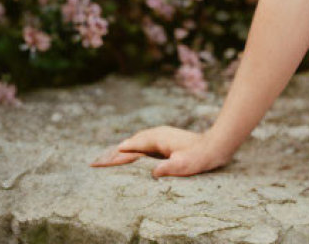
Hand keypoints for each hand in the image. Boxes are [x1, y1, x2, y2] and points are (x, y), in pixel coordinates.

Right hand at [90, 126, 231, 176]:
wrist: (214, 145)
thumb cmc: (199, 157)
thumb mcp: (184, 166)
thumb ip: (169, 168)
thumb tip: (154, 172)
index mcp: (157, 139)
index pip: (131, 149)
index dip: (114, 156)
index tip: (97, 162)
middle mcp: (156, 134)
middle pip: (130, 143)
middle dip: (113, 152)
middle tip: (94, 161)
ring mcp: (161, 135)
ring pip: (136, 141)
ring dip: (122, 149)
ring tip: (107, 157)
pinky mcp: (165, 139)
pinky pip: (143, 142)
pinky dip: (132, 147)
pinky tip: (130, 151)